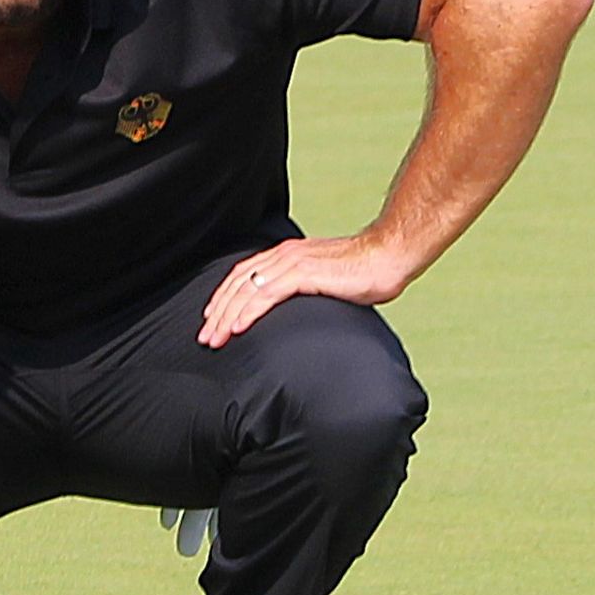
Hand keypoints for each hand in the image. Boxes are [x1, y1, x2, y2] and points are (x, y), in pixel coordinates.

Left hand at [196, 234, 412, 347]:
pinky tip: (237, 328)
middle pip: (238, 283)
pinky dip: (249, 312)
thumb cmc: (364, 273)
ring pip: (247, 290)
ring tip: (215, 339)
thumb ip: (305, 291)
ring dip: (227, 316)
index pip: (243, 275)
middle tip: (205, 338)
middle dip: (218, 312)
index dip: (224, 298)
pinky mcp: (304, 273)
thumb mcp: (324, 281)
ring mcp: (293, 263)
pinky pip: (267, 295)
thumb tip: (294, 314)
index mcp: (286, 255)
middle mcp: (284, 255)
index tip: (213, 320)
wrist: (388, 257)